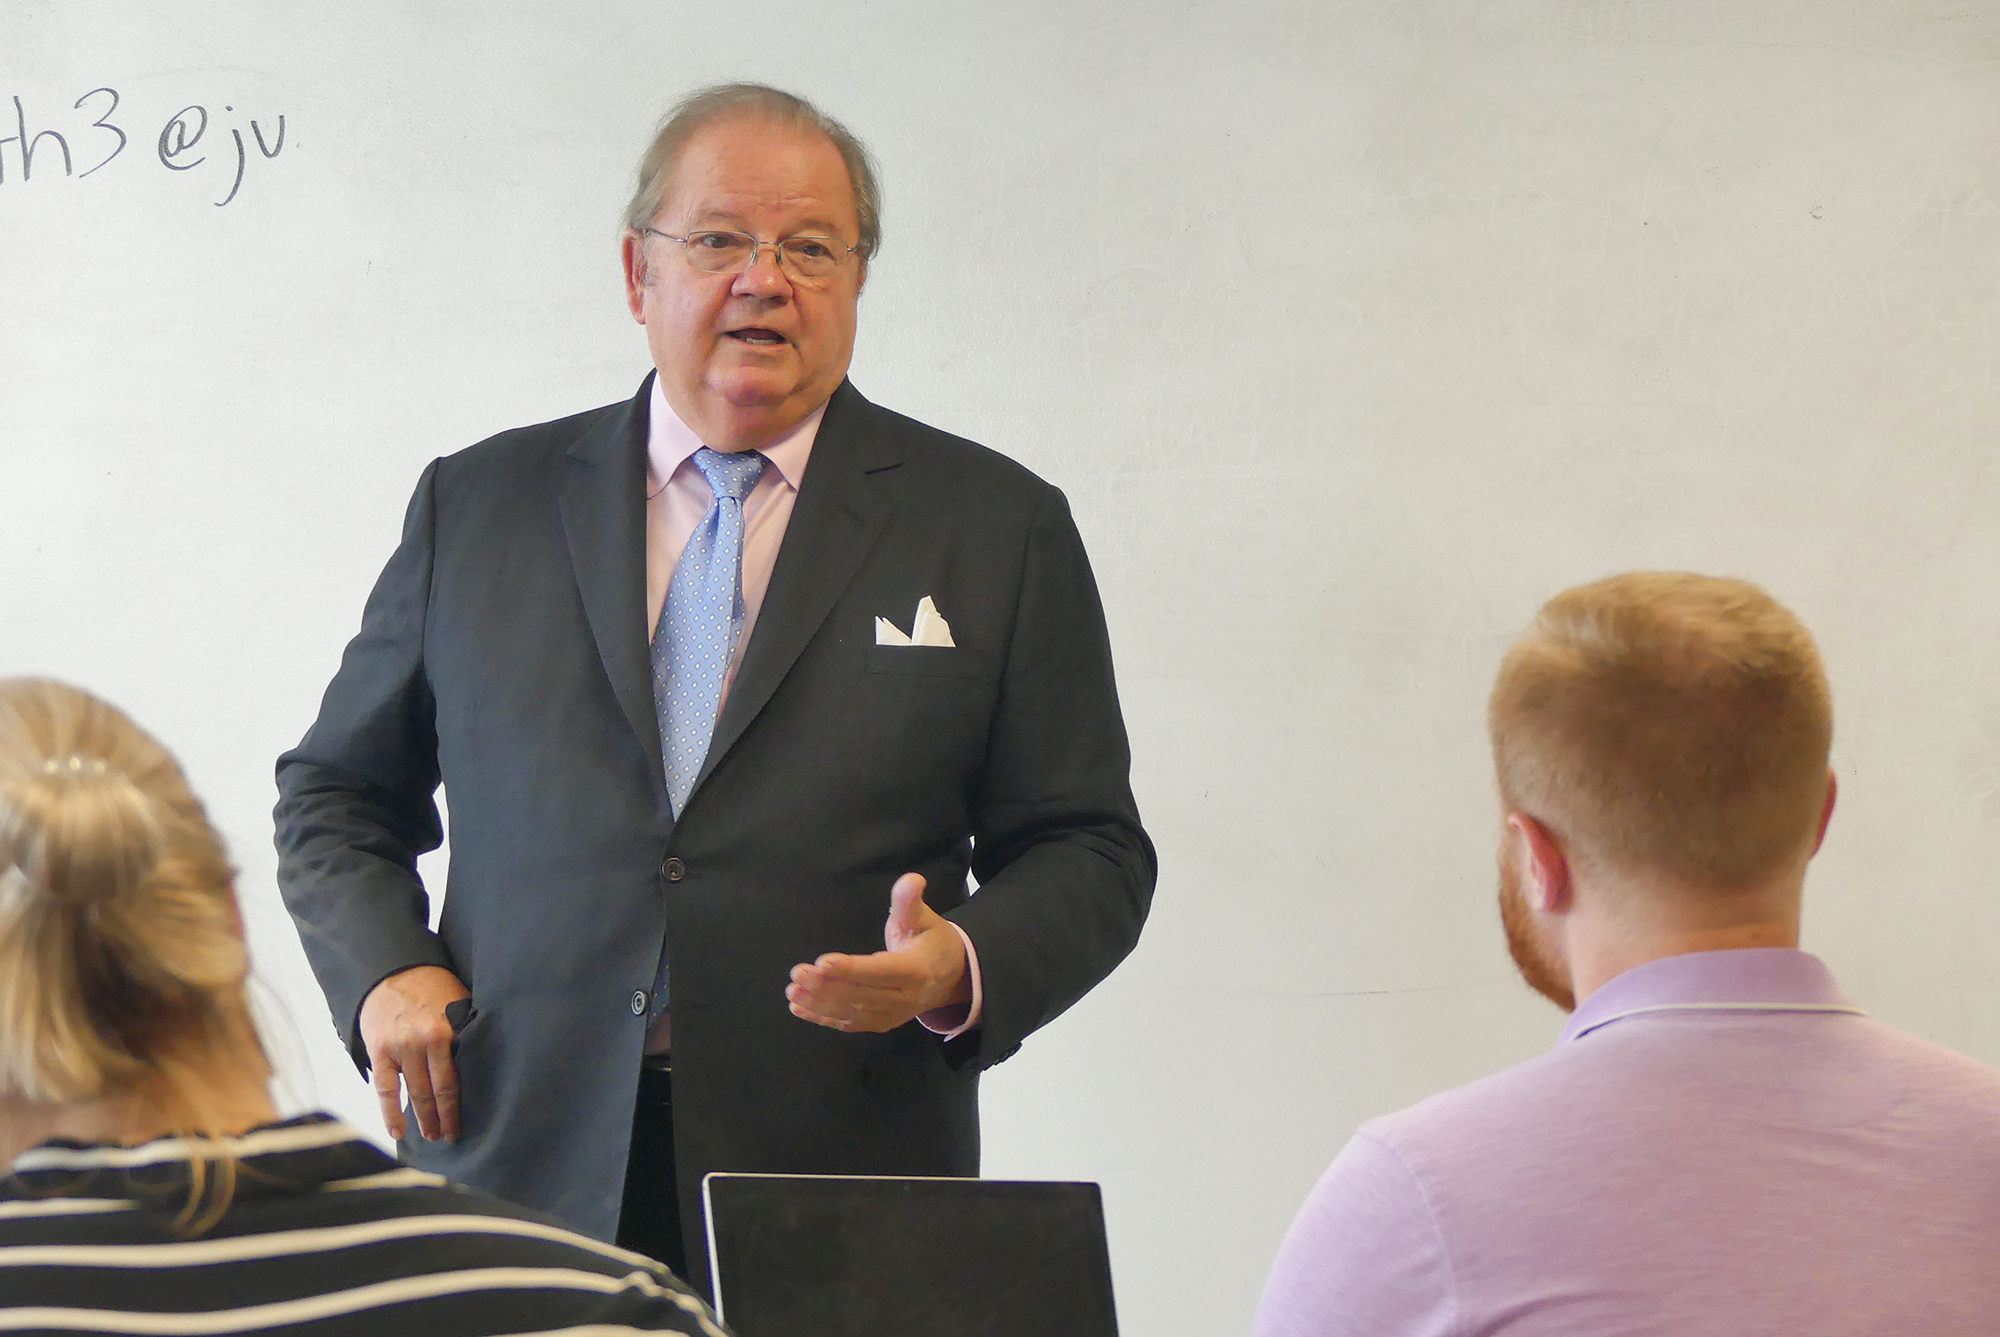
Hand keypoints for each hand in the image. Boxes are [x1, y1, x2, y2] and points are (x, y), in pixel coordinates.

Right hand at [358, 965, 469, 1142]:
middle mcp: (425, 1041)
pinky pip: (384, 1088)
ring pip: (414, 1092)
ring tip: (432, 1137)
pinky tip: (398, 1130)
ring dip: (424, 1118)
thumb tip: (493, 1053)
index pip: (459, 1076)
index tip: (467, 1123)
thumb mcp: (459, 999)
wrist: (392, 970)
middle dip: (445, 1118)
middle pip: (438, 1090)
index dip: (462, 1104)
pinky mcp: (379, 1050)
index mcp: (449, 1029)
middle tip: (452, 1138)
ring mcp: (400, 1047)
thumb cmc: (433, 986)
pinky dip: (390, 1112)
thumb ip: (468, 1027)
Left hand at [787, 873, 969, 1032]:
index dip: (852, 969)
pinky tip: (798, 1007)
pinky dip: (823, 1017)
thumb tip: (912, 879)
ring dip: (819, 1003)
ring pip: (852, 1013)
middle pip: (862, 995)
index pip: (881, 971)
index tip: (823, 961)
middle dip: (827, 986)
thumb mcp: (924, 918)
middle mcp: (906, 999)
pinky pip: (849, 1024)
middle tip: (797, 973)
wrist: (949, 976)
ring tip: (792, 990)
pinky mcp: (880, 1024)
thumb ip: (910, 902)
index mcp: (917, 970)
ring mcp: (892, 1016)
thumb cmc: (930, 940)